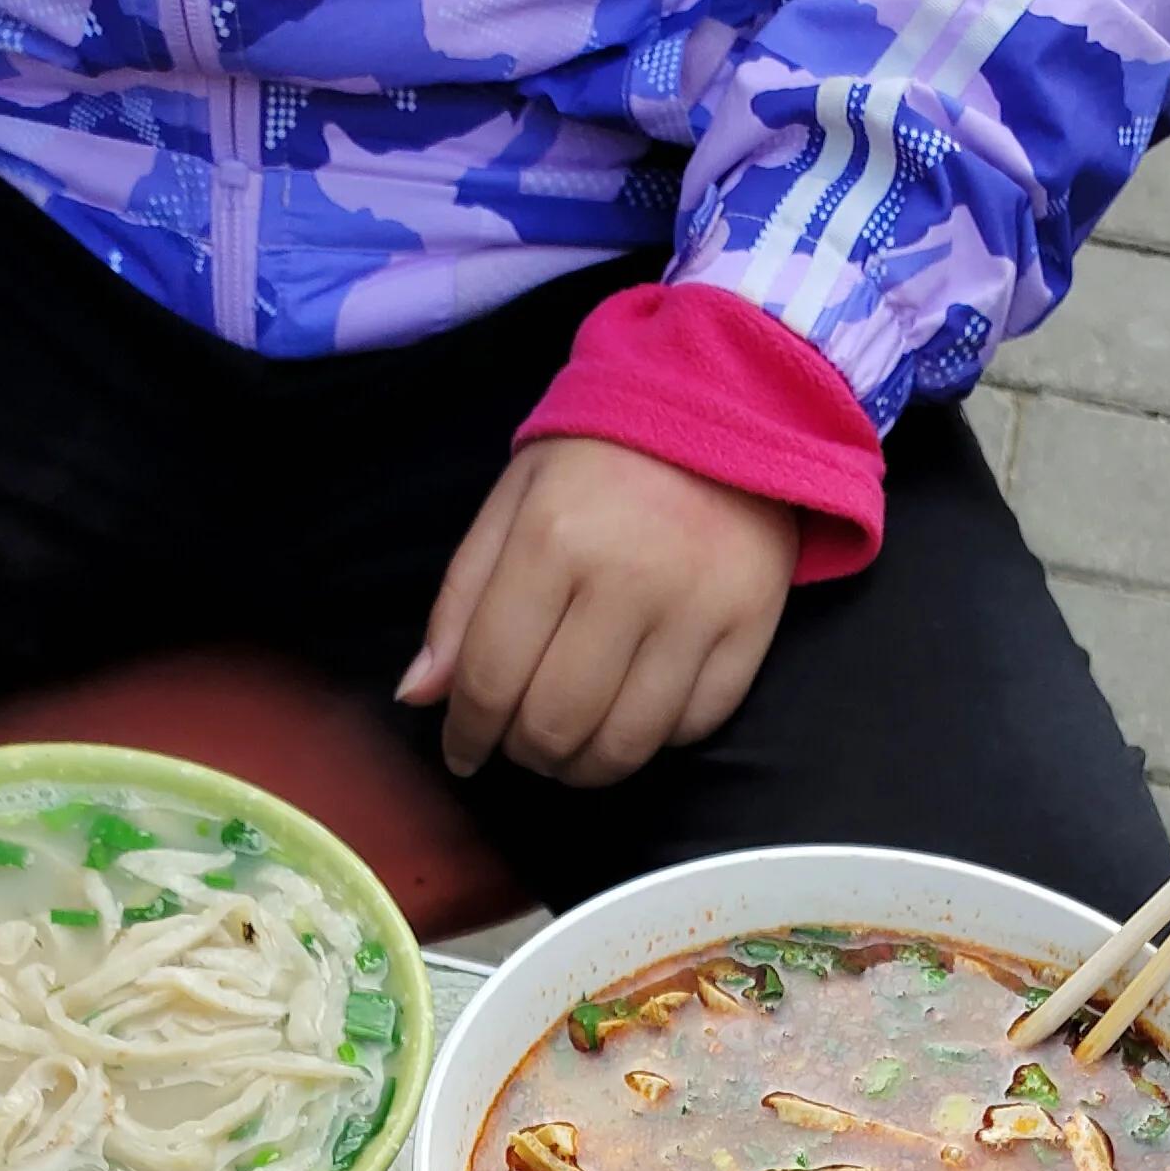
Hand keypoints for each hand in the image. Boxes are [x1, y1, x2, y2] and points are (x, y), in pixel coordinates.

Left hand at [396, 438, 796, 789]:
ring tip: (570, 749)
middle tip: (521, 744)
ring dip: (585, 768)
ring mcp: (696, 608)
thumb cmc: (600, 459)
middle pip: (556, 724)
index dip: (468, 734)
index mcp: (552, 538)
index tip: (463, 753)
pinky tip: (632, 714)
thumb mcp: (513, 504)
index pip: (492, 677)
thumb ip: (461, 601)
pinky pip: (692, 727)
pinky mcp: (751, 627)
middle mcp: (626, 578)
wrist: (723, 403)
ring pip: (625, 744)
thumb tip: (418, 697)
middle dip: (524, 753)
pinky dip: (653, 741)